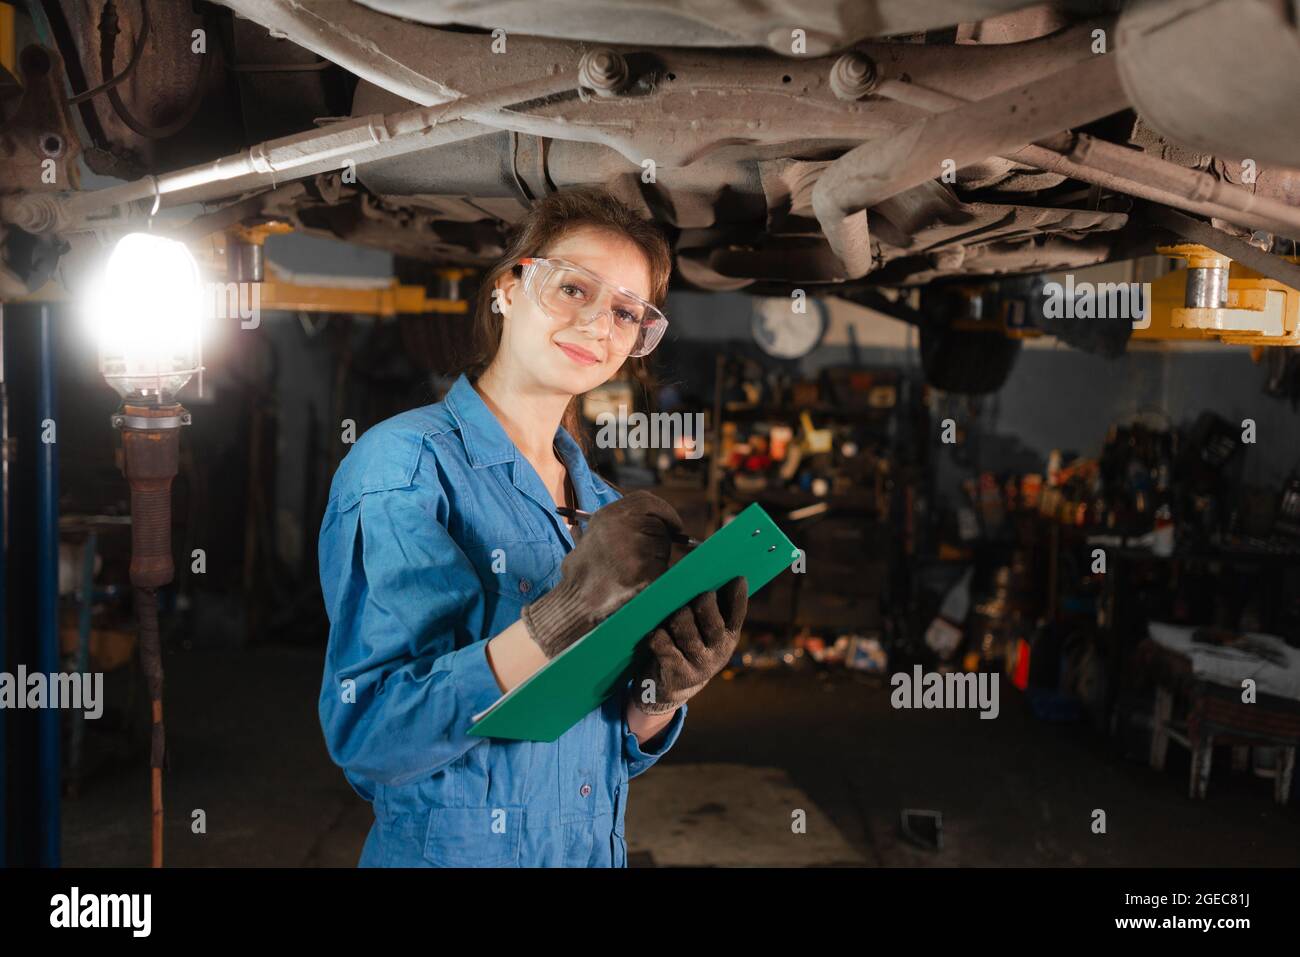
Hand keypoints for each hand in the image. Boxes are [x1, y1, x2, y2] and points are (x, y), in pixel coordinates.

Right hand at [522, 490, 683, 657]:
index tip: (672, 524)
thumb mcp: (594, 533)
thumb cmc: (586, 569)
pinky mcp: (647, 573)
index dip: (665, 512)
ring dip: (656, 559)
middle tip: (642, 555)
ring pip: (663, 548)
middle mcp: (624, 528)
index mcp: (609, 515)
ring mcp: (637, 551)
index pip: (647, 501)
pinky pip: (662, 568)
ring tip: (631, 570)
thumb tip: (659, 520)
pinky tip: (636, 581)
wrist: (577, 600)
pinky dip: (655, 575)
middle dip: (659, 539)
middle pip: (659, 525)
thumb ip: (623, 521)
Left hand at [632, 576, 747, 714]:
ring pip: (683, 625)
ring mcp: (700, 665)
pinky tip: (654, 634)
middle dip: (698, 601)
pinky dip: (657, 636)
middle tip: (690, 596)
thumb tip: (701, 574)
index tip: (736, 577)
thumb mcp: (704, 634)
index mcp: (729, 638)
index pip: (738, 612)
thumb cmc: (685, 649)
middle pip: (709, 615)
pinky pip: (663, 644)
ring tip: (669, 618)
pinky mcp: (677, 674)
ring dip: (674, 617)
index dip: (738, 595)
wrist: (669, 692)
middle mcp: (719, 652)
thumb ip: (710, 609)